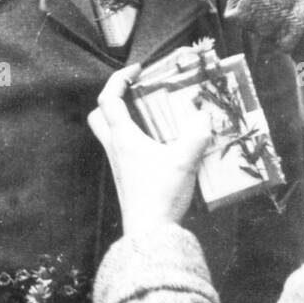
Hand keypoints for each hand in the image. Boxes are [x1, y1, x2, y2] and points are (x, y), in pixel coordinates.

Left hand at [87, 64, 212, 233]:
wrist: (150, 233)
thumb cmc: (161, 194)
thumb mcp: (184, 160)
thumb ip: (196, 135)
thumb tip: (204, 116)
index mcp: (123, 138)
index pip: (108, 100)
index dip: (118, 79)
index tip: (136, 69)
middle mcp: (116, 149)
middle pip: (99, 116)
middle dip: (113, 99)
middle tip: (135, 93)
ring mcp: (119, 165)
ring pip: (110, 133)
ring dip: (124, 119)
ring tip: (152, 115)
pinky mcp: (128, 177)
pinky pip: (124, 149)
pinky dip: (136, 138)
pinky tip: (159, 143)